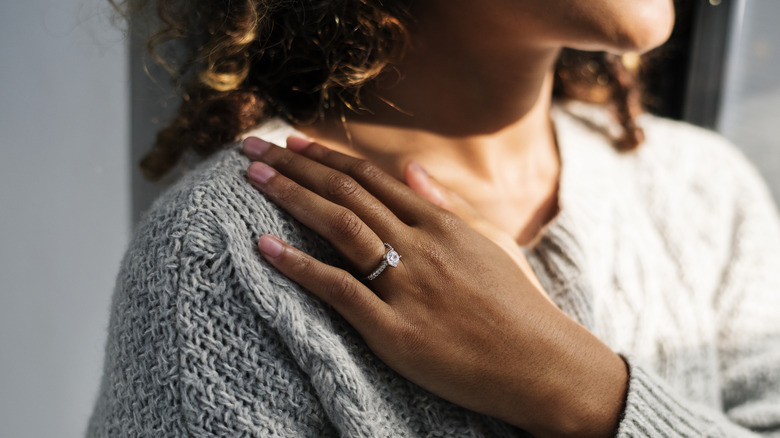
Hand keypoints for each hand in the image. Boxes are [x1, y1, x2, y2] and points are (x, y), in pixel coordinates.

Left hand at [243, 136, 626, 437]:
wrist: (542, 364)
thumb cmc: (517, 306)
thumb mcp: (487, 244)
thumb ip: (444, 205)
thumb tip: (410, 168)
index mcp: (441, 224)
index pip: (371, 177)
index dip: (326, 156)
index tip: (291, 141)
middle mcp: (421, 245)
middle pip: (348, 192)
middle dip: (294, 165)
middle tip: (251, 149)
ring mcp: (408, 286)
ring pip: (340, 227)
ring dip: (292, 197)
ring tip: (252, 178)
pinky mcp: (396, 330)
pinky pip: (339, 290)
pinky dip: (299, 266)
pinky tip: (264, 246)